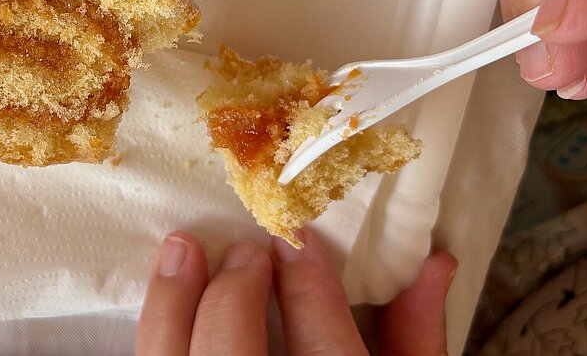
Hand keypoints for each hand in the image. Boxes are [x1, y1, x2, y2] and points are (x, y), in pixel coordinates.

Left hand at [135, 228, 455, 354]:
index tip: (295, 242)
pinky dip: (155, 349)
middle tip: (249, 248)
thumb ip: (416, 345)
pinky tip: (164, 320)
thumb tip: (431, 264)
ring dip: (171, 307)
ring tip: (181, 251)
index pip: (323, 353)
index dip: (308, 290)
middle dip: (235, 293)